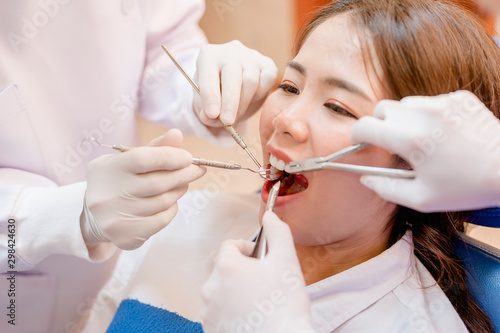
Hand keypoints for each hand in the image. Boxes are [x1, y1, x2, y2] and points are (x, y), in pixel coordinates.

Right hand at [82, 129, 205, 249]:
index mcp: (108, 168)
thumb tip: (177, 134)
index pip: (143, 158)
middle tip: (198, 169)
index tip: (189, 157)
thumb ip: (154, 148)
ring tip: (182, 184)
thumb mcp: (129, 159)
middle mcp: (108, 194)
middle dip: (184, 174)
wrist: (94, 215)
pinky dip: (172, 208)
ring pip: (163, 201)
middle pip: (158, 183)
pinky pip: (162, 219)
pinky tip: (169, 202)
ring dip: (179, 190)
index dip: (170, 156)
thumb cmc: (120, 180)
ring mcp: (116, 217)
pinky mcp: (126, 236)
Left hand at [194, 40, 277, 126]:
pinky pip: (266, 80)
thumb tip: (212, 119)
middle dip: (230, 103)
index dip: (210, 97)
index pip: (208, 76)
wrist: (231, 85)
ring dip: (243, 104)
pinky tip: (250, 99)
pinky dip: (259, 95)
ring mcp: (251, 55)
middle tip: (228, 122)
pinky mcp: (267, 63)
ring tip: (235, 117)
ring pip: (250, 81)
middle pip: (233, 77)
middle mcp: (230, 51)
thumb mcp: (204, 103)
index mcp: (208, 56)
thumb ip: (205, 111)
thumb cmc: (214, 93)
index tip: (212, 115)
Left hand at [201, 212, 313, 332]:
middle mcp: (210, 287)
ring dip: (236, 291)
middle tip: (264, 282)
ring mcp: (208, 311)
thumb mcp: (287, 261)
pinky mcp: (210, 329)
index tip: (262, 261)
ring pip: (221, 291)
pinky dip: (231, 311)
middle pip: (225, 268)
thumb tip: (269, 215)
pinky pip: (218, 312)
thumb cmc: (285, 303)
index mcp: (226, 266)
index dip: (249, 249)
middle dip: (243, 271)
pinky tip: (250, 317)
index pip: (230, 245)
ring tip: (258, 302)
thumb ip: (278, 232)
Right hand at [351, 90, 499, 211]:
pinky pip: (430, 102)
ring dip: (404, 119)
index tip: (359, 141)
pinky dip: (428, 115)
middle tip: (389, 142)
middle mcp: (423, 115)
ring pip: (406, 104)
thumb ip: (386, 189)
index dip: (356, 134)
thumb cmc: (466, 187)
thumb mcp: (422, 198)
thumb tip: (365, 178)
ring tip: (421, 140)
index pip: (366, 126)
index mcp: (410, 139)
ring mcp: (443, 103)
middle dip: (379, 124)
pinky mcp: (459, 98)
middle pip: (382, 109)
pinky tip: (443, 134)